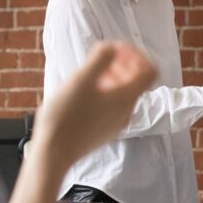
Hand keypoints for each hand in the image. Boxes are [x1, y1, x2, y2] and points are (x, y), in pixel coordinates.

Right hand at [32, 42, 157, 173]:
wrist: (52, 154)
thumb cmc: (65, 118)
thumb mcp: (81, 80)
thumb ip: (100, 58)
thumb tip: (112, 47)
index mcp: (126, 98)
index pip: (149, 70)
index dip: (136, 55)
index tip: (116, 49)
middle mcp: (127, 111)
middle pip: (138, 81)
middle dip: (123, 64)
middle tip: (102, 59)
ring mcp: (117, 123)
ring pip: (124, 93)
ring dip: (113, 77)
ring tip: (91, 73)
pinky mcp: (104, 130)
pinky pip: (113, 105)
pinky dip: (106, 92)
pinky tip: (85, 92)